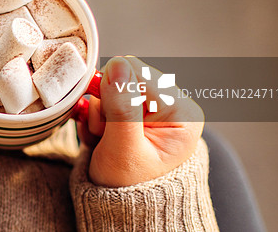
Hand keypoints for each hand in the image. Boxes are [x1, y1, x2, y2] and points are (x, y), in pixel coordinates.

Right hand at [76, 56, 203, 186]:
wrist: (123, 212)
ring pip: (110, 89)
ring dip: (98, 114)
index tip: (108, 123)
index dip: (112, 91)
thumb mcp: (123, 148)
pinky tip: (100, 137)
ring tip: (104, 140)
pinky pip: (105, 100)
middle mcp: (171, 106)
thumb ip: (121, 106)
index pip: (139, 73)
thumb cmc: (128, 188)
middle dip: (105, 105)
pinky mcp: (134, 115)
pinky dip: (96, 118)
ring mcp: (152, 110)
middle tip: (107, 135)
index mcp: (181, 112)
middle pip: (124, 78)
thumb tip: (117, 64)